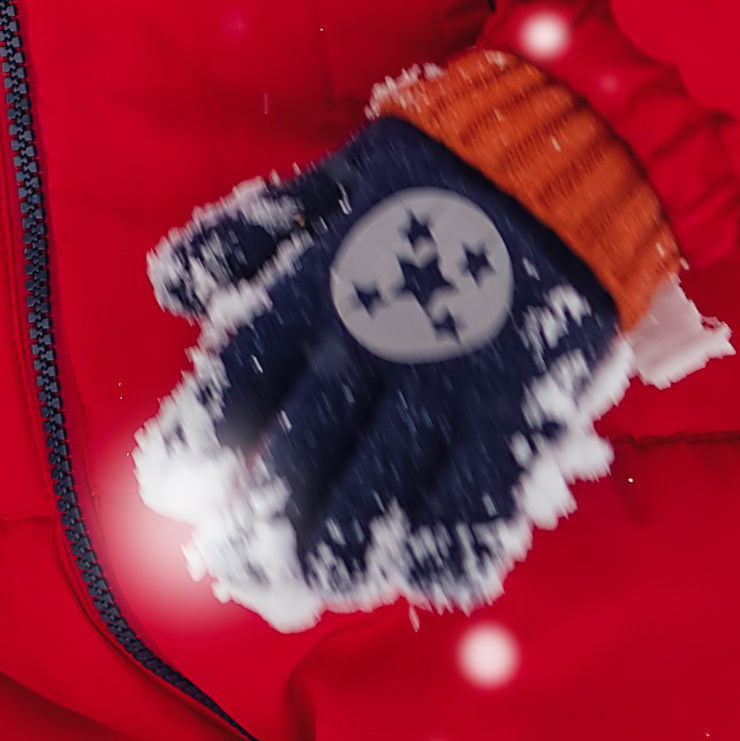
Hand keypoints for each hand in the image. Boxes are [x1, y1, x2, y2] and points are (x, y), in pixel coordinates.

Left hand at [133, 117, 636, 626]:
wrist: (569, 155)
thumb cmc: (436, 170)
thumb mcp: (329, 180)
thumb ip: (248, 235)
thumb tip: (172, 287)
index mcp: (318, 292)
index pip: (235, 390)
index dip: (194, 449)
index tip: (170, 489)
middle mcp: (375, 352)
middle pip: (295, 468)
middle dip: (252, 530)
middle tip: (228, 564)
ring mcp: (451, 392)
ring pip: (377, 509)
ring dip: (334, 560)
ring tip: (308, 584)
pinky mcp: (523, 419)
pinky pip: (477, 514)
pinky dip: (443, 557)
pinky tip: (413, 575)